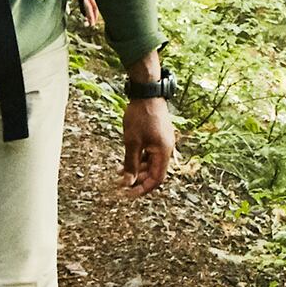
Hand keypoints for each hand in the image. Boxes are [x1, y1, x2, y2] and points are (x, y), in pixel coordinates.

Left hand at [118, 85, 179, 199]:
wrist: (147, 92)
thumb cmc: (141, 116)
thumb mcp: (132, 142)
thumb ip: (131, 163)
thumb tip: (128, 182)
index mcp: (163, 152)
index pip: (156, 179)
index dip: (143, 189)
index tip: (128, 194)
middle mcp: (166, 149)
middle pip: (154, 173)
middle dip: (138, 181)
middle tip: (121, 186)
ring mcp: (162, 142)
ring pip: (150, 163)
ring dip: (136, 170)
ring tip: (119, 174)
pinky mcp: (157, 137)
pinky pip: (149, 154)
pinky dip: (138, 159)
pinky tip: (125, 161)